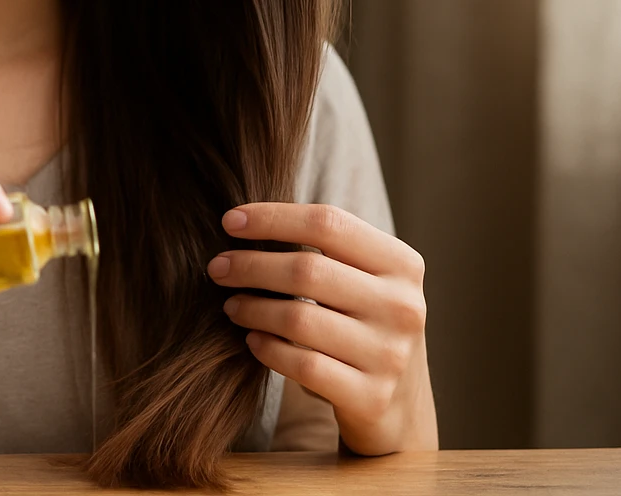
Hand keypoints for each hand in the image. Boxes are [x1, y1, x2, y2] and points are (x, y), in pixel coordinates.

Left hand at [207, 203, 437, 454]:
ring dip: (252, 308)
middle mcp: (402, 306)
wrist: (400, 402)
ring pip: (298, 319)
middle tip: (218, 268)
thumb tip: (243, 222)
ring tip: (231, 306)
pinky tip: (252, 340)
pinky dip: (268, 349)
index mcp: (401, 263)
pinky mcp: (371, 396)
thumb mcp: (365, 279)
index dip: (272, 218)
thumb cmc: (364, 323)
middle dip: (250, 265)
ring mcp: (390, 354)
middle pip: (307, 269)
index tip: (229, 222)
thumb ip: (325, 249)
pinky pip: (303, 365)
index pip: (328, 223)